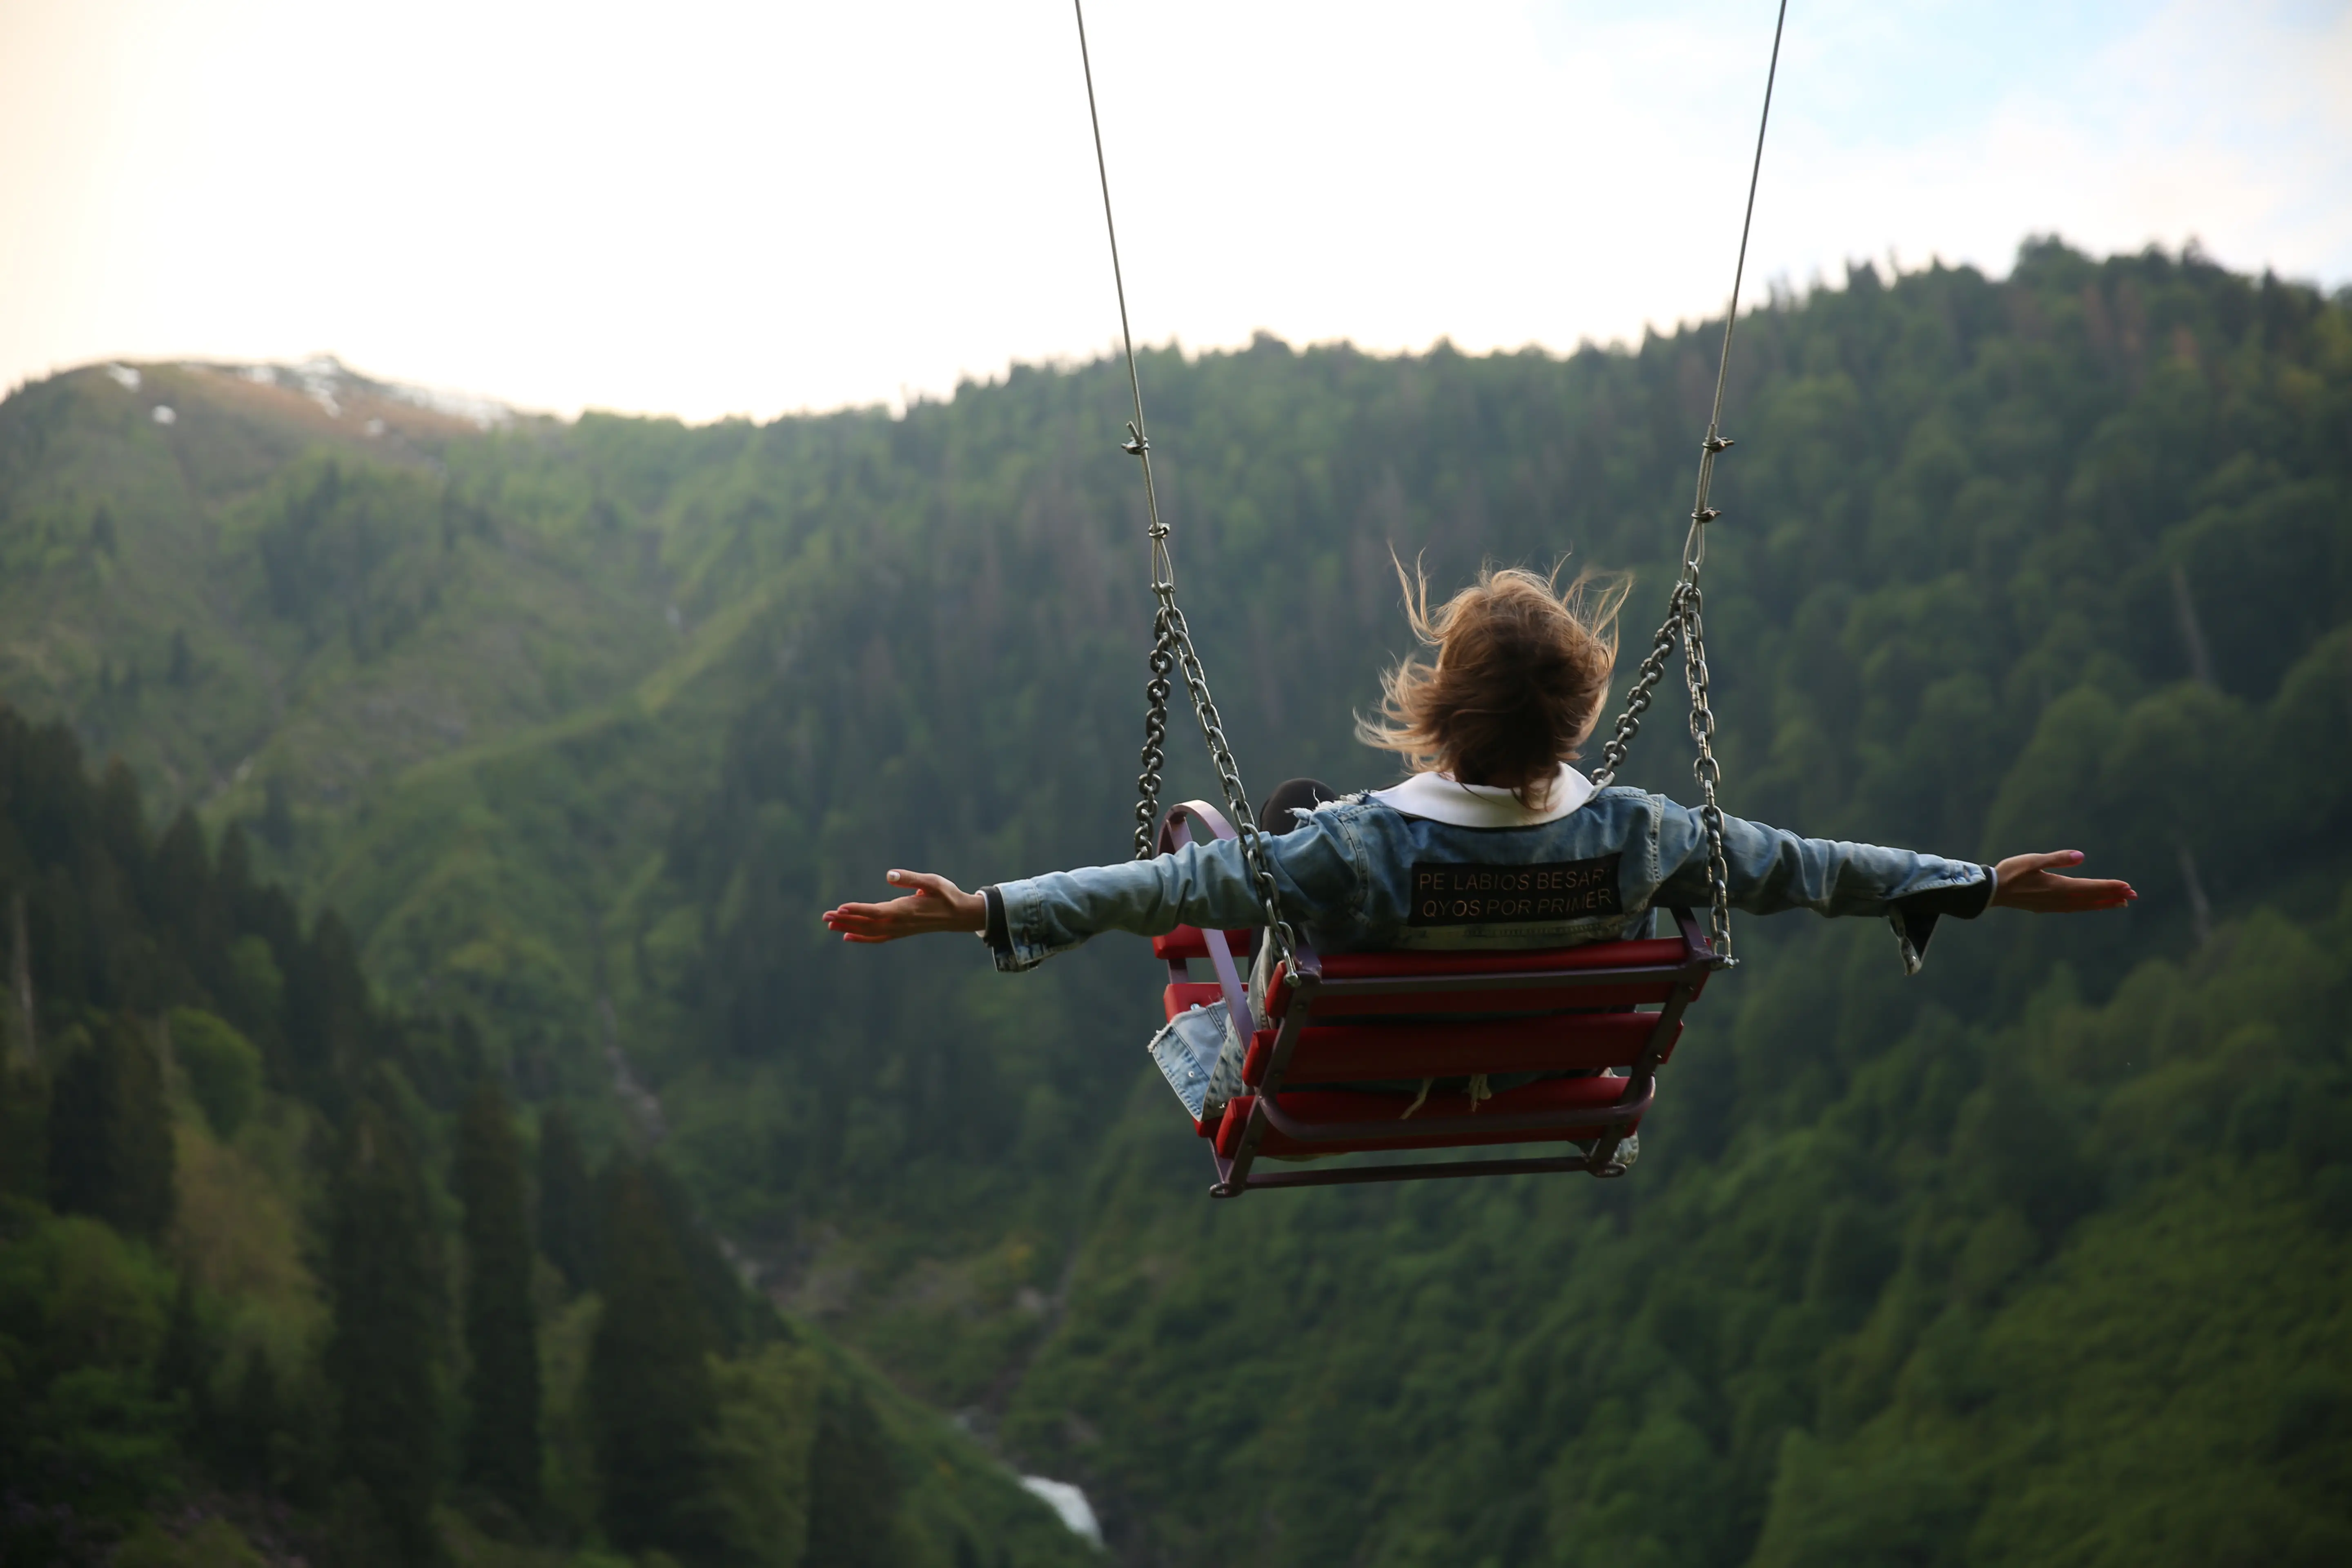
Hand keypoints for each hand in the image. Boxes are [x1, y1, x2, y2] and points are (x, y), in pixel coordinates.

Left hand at [822, 871, 986, 943]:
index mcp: (905, 910)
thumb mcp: (932, 881)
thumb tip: (890, 875)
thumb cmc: (946, 894)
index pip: (876, 912)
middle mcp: (899, 923)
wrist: (959, 915)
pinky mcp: (900, 932)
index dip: (857, 910)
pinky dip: (861, 937)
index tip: (840, 908)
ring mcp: (899, 930)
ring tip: (830, 925)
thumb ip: (911, 878)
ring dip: (849, 928)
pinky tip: (848, 936)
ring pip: (869, 931)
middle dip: (845, 920)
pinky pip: (876, 938)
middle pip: (867, 923)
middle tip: (825, 917)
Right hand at [1988, 850, 2135, 913]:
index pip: (2091, 887)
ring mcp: (2053, 905)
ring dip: (2103, 903)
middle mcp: (2059, 899)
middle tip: (2133, 896)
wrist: (1991, 890)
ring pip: (2085, 906)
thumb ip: (2057, 858)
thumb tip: (2081, 856)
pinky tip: (2092, 905)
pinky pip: (2074, 908)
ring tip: (2120, 903)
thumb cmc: (2011, 872)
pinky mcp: (2047, 907)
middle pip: (2092, 899)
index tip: (2127, 887)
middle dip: (2113, 897)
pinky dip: (2088, 907)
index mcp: (2058, 887)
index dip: (2110, 887)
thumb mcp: (2033, 860)